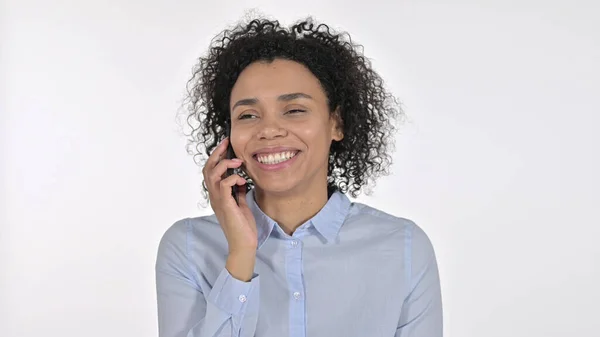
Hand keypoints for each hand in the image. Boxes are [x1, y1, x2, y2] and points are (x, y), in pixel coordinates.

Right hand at [202, 137, 257, 254]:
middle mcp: (214, 196)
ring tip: (238, 162)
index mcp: (217, 195)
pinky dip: (233, 179)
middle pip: (207, 169)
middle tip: (226, 143)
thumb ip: (238, 191)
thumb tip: (240, 179)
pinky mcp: (225, 205)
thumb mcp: (241, 204)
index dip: (216, 157)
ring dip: (225, 165)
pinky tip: (242, 181)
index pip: (211, 171)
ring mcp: (218, 201)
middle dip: (216, 154)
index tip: (226, 145)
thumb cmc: (243, 225)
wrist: (244, 243)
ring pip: (213, 175)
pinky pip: (224, 186)